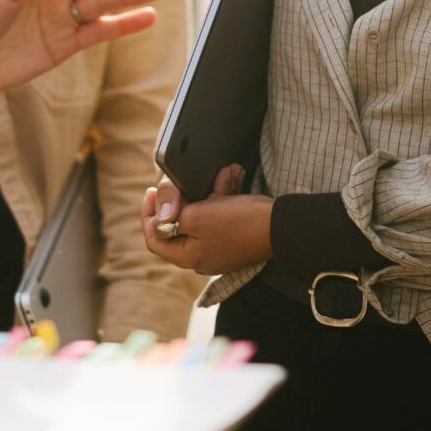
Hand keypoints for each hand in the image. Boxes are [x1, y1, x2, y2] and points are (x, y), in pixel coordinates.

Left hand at [142, 164, 273, 274]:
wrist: (281, 226)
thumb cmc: (238, 222)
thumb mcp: (198, 216)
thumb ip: (172, 216)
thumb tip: (159, 218)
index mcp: (188, 256)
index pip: (156, 238)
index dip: (149, 214)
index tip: (152, 191)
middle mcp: (202, 256)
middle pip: (180, 225)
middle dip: (187, 196)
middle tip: (187, 179)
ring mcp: (220, 247)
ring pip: (204, 215)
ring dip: (209, 191)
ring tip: (221, 173)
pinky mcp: (236, 238)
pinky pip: (222, 215)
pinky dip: (224, 196)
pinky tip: (232, 177)